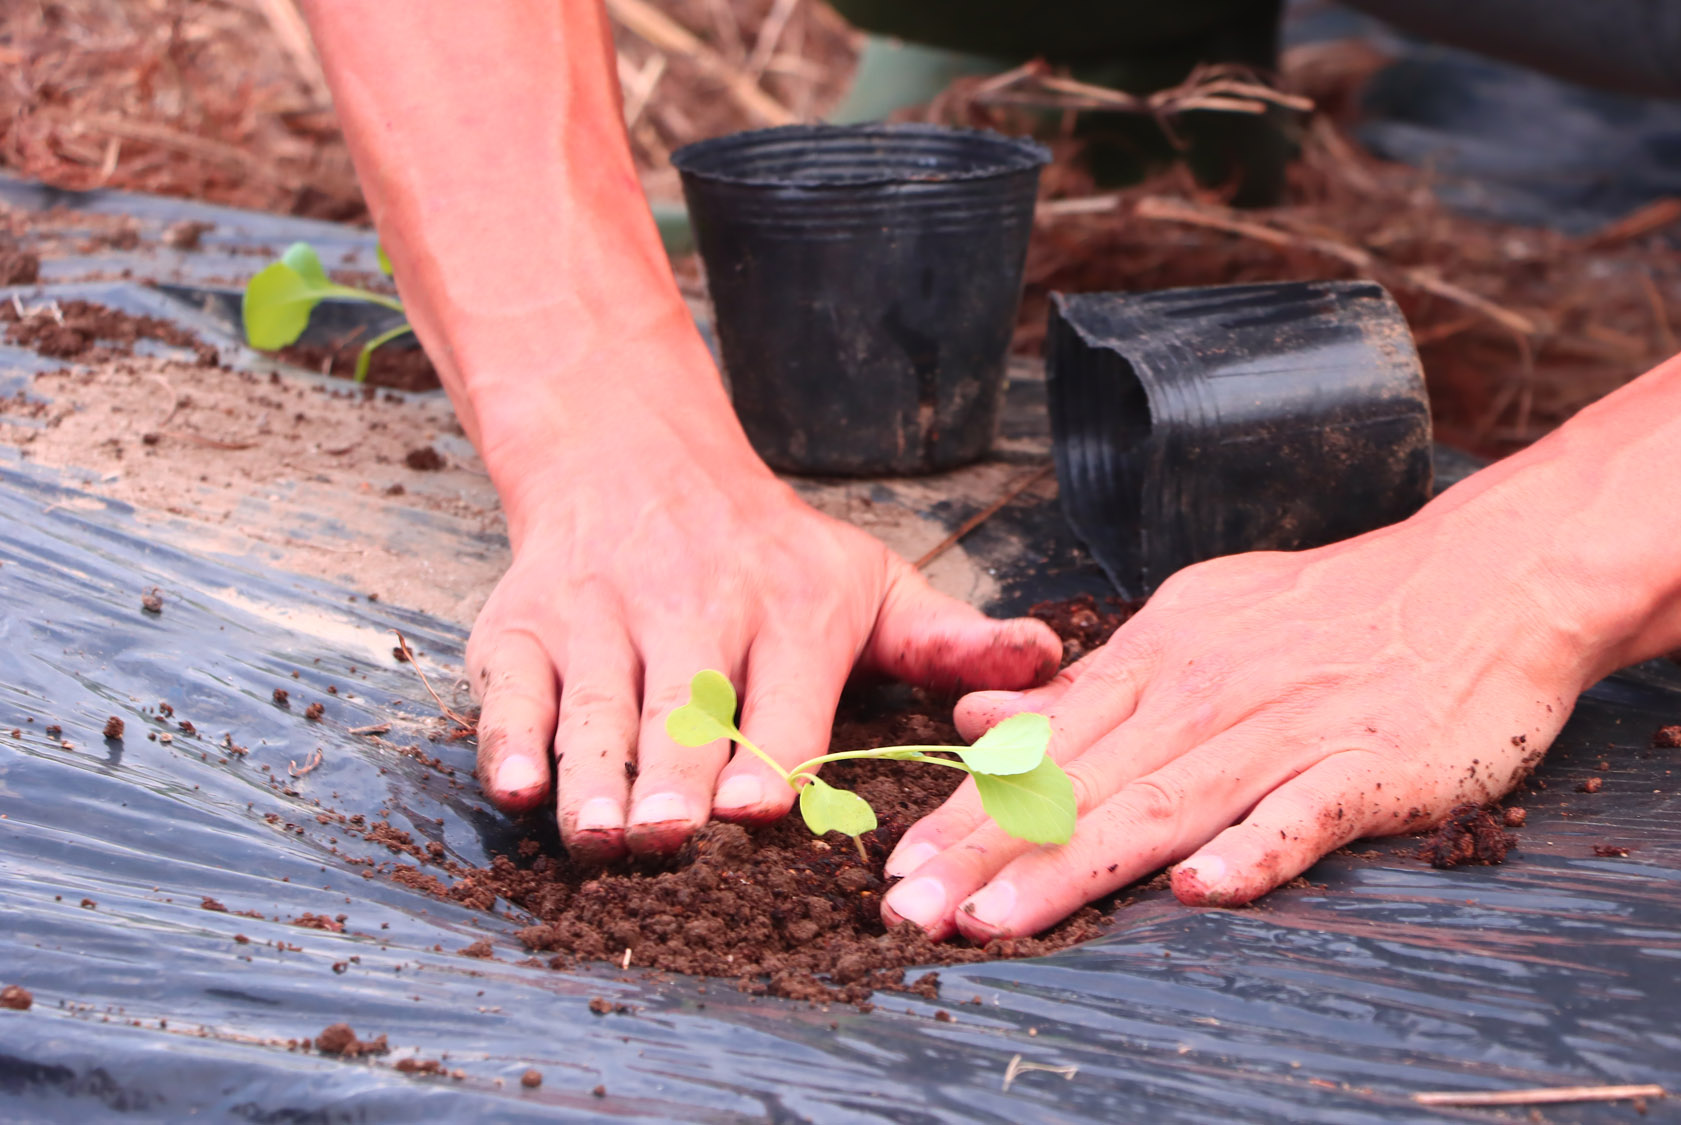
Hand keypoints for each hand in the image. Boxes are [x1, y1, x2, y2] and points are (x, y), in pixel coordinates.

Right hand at [466, 424, 1060, 862]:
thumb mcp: (872, 581)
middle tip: (672, 838)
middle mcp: (691, 607)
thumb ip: (952, 638)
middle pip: (683, 708)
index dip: (772, 750)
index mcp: (788, 605)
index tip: (763, 808)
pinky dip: (508, 736)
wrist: (634, 459)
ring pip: (597, 704)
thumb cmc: (771, 552)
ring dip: (595, 771)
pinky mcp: (522, 629)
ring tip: (599, 834)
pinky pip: (509, 688)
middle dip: (677, 774)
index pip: (783, 692)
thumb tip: (1047, 659)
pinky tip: (516, 788)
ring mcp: (600, 617)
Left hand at [878, 512, 1602, 940]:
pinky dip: (1252, 852)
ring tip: (994, 921)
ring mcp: (1288, 730)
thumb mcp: (1197, 620)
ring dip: (1073, 866)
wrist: (1483, 578)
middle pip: (1082, 785)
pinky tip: (1199, 892)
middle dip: (985, 853)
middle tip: (907, 914)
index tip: (896, 866)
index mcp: (1163, 660)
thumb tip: (978, 720)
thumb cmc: (1334, 610)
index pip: (1045, 746)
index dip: (967, 810)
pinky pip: (1302, 814)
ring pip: (1164, 806)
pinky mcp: (1369, 766)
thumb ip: (1092, 683)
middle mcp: (1208, 694)